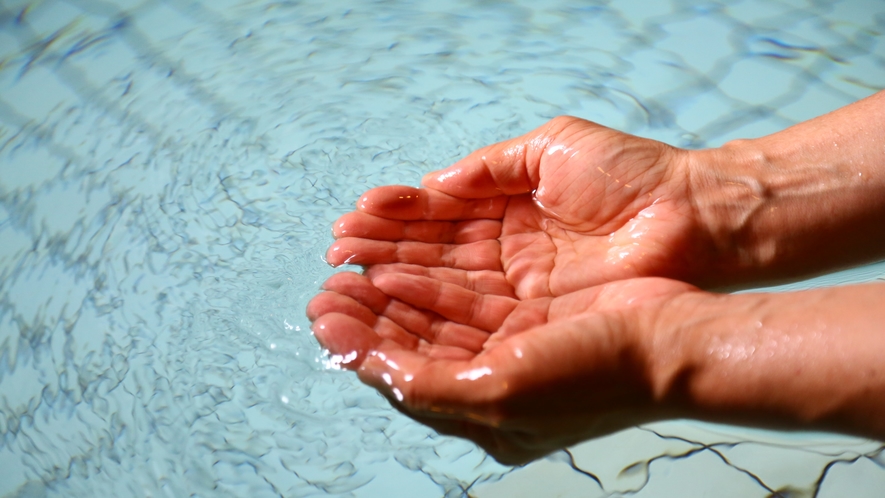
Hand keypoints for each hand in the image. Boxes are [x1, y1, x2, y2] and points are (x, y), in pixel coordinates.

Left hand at [307, 272, 697, 463]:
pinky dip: (429, 278)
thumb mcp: (500, 395)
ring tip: (352, 266)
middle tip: (328, 286)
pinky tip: (402, 263)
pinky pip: (465, 292)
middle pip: (413, 345)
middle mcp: (493, 382)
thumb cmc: (593, 375)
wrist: (671, 339)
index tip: (325, 315)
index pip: (405, 379)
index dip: (360, 346)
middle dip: (367, 316)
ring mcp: (510, 343)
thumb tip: (367, 369)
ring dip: (392, 293)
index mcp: (485, 417)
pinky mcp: (527, 308)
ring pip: (433, 316)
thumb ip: (427, 387)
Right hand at [326, 116, 719, 297]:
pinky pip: (470, 315)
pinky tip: (387, 296)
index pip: (441, 217)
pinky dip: (427, 306)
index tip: (357, 215)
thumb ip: (490, 168)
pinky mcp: (533, 320)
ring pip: (442, 288)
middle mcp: (506, 256)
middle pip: (432, 256)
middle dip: (382, 253)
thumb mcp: (551, 148)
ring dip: (391, 282)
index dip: (398, 217)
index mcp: (509, 213)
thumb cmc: (631, 175)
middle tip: (335, 251)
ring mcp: (518, 290)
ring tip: (345, 274)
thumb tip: (435, 183)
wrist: (691, 214)